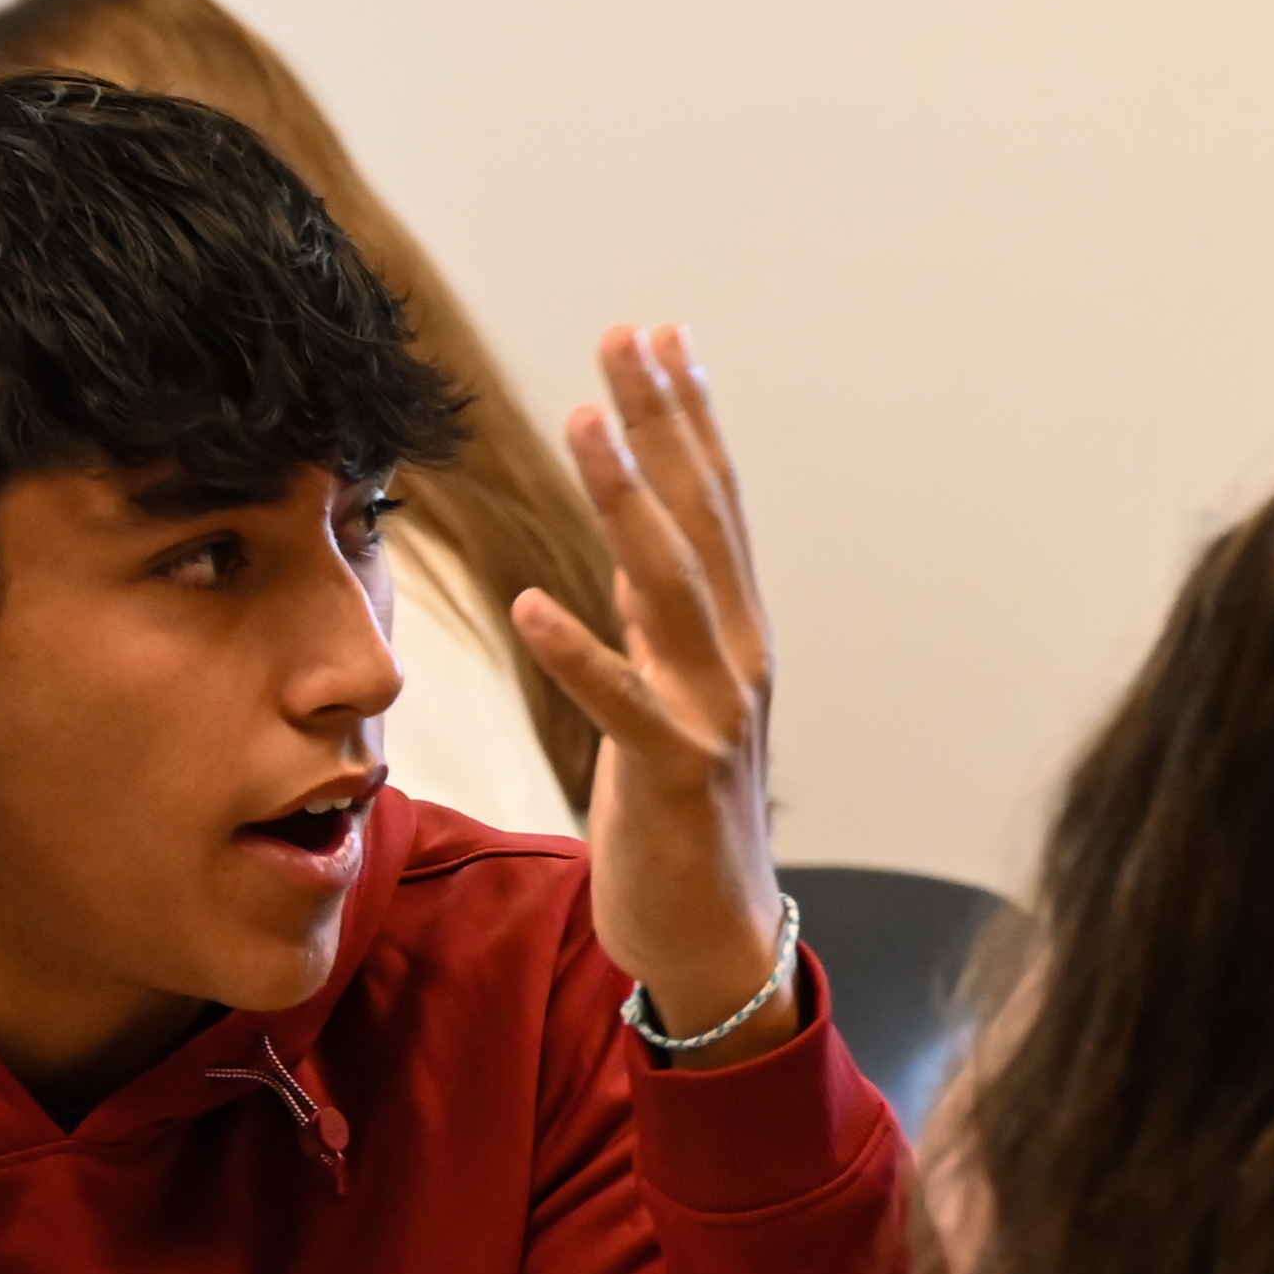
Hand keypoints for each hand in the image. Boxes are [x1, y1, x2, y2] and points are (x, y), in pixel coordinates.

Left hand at [507, 324, 793, 1068]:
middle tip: (627, 338)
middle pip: (699, 518)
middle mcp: (738, 657)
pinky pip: (623, 703)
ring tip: (584, 420)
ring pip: (669, 587)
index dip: (686, 415)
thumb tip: (636, 536)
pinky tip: (534, 603)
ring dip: (625, 500)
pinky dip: (581, 651)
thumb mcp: (672, 695)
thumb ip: (660, 618)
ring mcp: (715, 715)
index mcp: (735, 632)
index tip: (658, 336)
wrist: (717, 937)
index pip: (712, 501)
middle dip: (663, 422)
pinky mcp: (676, 775)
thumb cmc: (686, 815)